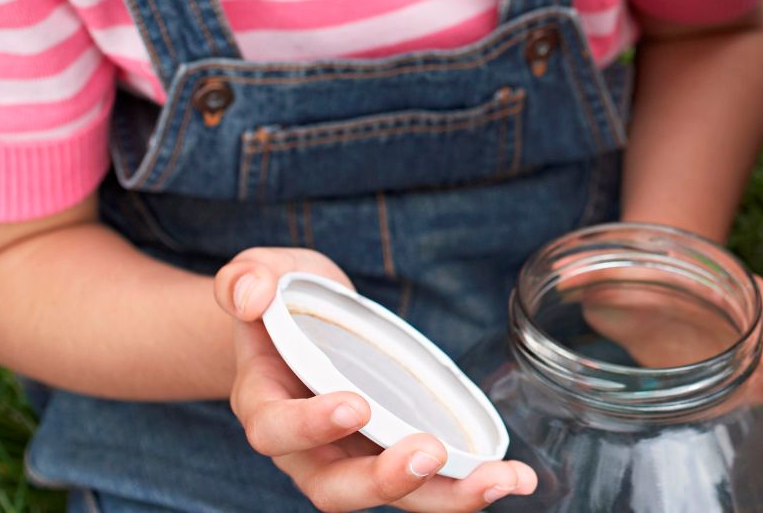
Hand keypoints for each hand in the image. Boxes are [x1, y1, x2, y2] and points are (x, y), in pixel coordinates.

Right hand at [214, 248, 537, 511]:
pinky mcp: (393, 454)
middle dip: (384, 479)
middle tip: (429, 453)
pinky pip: (429, 482)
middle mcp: (305, 447)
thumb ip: (247, 278)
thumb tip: (251, 294)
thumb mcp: (261, 272)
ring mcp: (353, 456)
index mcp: (265, 403)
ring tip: (497, 480)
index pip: (275, 429)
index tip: (353, 405)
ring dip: (446, 496)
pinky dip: (471, 483)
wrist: (299, 321)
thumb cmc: (281, 300)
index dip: (310, 425)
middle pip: (335, 487)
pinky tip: (515, 476)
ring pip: (393, 497)